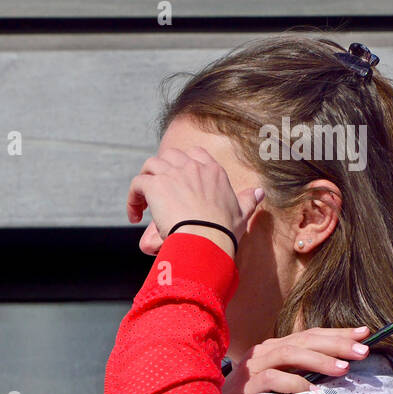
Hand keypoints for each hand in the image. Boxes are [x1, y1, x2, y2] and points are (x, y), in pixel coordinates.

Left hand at [126, 146, 263, 256]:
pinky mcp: (155, 185)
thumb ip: (248, 200)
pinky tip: (134, 215)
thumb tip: (260, 192)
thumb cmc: (223, 231)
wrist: (206, 239)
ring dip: (144, 182)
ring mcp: (173, 174)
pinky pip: (137, 183)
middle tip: (156, 194)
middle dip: (161, 171)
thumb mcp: (241, 213)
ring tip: (143, 205)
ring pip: (150, 165)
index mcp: (213, 172)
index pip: (195, 154)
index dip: (182, 164)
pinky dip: (132, 197)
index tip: (177, 182)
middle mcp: (192, 167)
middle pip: (169, 156)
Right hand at [222, 326, 371, 393]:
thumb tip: (341, 369)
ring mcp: (252, 367)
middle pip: (302, 340)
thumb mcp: (283, 382)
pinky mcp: (245, 385)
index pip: (309, 335)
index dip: (337, 333)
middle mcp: (263, 352)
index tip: (364, 333)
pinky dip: (294, 384)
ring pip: (288, 354)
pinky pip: (272, 379)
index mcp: (274, 348)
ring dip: (318, 360)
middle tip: (362, 350)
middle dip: (335, 344)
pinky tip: (313, 392)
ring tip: (343, 369)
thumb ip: (303, 373)